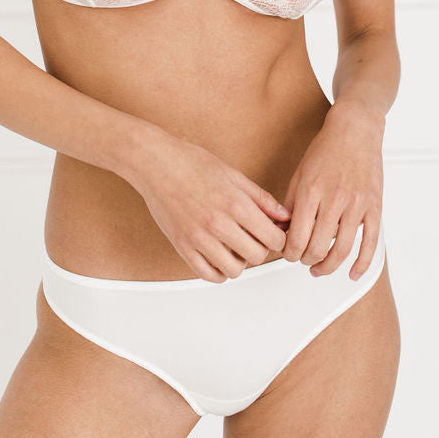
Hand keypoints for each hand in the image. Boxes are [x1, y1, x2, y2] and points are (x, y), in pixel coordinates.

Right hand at [133, 132, 291, 282]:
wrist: (156, 163)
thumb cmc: (191, 162)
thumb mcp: (233, 174)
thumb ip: (261, 198)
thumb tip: (283, 215)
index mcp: (235, 204)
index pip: (273, 238)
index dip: (278, 237)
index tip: (273, 234)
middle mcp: (219, 224)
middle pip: (257, 256)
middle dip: (261, 248)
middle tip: (254, 238)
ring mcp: (199, 238)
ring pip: (234, 270)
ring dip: (239, 261)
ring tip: (235, 246)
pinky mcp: (182, 246)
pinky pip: (208, 274)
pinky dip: (218, 271)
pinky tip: (219, 257)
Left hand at [280, 101, 383, 279]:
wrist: (355, 129)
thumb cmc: (326, 149)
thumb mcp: (300, 172)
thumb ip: (291, 203)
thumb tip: (283, 231)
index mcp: (311, 190)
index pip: (297, 237)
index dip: (289, 252)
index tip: (288, 253)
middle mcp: (334, 198)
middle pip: (318, 248)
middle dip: (306, 260)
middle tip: (302, 259)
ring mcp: (357, 204)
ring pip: (342, 250)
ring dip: (328, 266)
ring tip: (320, 267)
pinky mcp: (374, 207)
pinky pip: (370, 243)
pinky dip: (361, 264)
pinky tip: (353, 273)